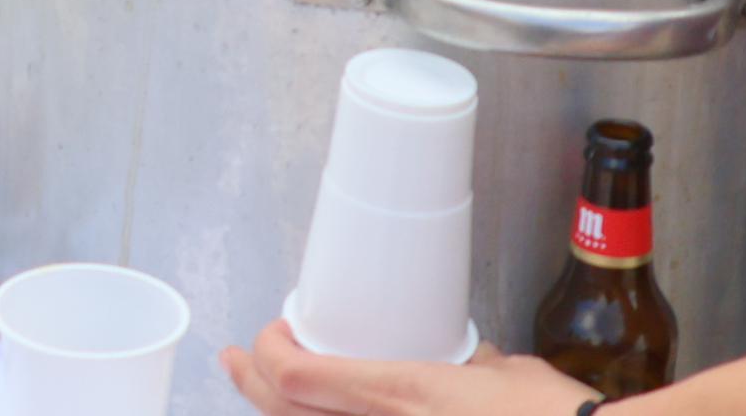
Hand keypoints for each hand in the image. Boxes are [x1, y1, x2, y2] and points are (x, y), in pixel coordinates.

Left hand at [225, 325, 593, 415]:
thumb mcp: (509, 376)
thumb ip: (476, 371)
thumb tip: (472, 371)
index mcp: (405, 397)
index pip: (302, 378)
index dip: (269, 356)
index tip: (268, 337)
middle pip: (289, 414)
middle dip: (252, 384)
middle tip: (236, 361)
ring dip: (284, 412)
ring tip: (265, 391)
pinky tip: (322, 413)